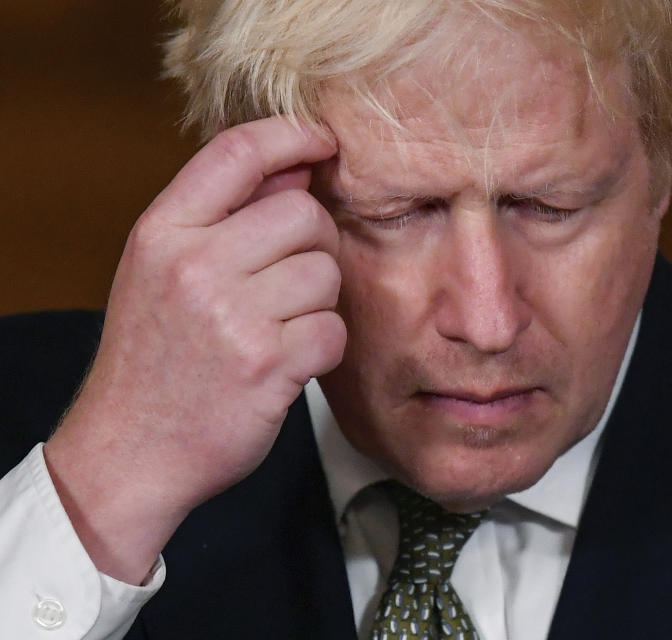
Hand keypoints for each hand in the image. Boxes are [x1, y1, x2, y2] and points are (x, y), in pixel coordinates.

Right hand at [44, 116, 343, 582]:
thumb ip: (223, 216)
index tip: (321, 143)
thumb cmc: (152, 359)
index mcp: (162, 233)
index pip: (237, 153)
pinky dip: (322, 347)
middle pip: (303, 213)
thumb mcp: (160, 272)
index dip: (291, 136)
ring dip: (318, 300)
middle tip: (292, 277)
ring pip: (325, 272)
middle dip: (314, 243)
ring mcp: (232, 317)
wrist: (130, 451)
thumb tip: (296, 166)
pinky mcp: (268, 366)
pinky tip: (290, 360)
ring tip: (282, 325)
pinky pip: (333, 330)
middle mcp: (194, 266)